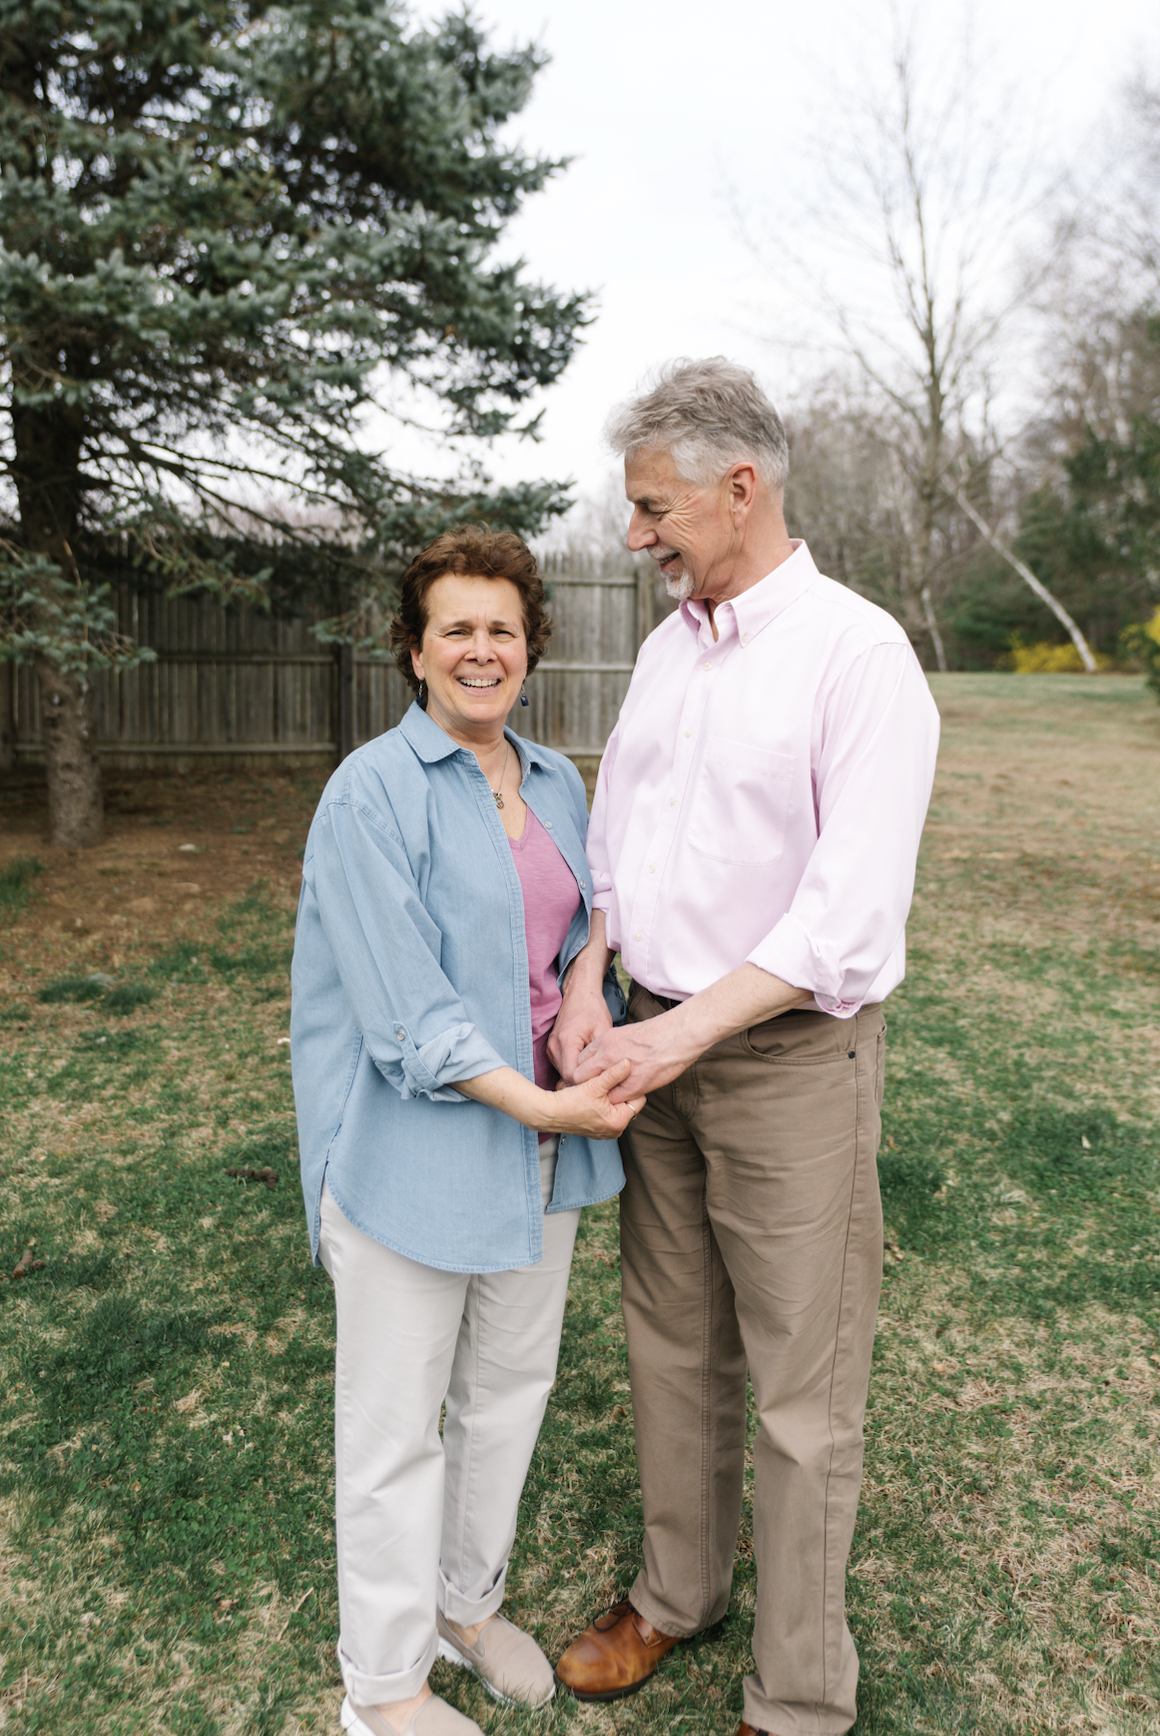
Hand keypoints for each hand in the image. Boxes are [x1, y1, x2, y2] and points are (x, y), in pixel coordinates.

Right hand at [547, 985, 612, 1084]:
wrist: (579, 993)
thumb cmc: (593, 1009)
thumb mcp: (603, 1030)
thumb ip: (602, 1055)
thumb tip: (607, 1077)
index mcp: (566, 1041)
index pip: (572, 1075)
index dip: (588, 1083)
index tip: (603, 1084)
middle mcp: (554, 1046)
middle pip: (566, 1077)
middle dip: (584, 1082)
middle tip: (603, 1083)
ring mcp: (550, 1048)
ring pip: (563, 1073)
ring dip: (579, 1076)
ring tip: (597, 1074)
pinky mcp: (552, 1048)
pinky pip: (562, 1066)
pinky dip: (575, 1069)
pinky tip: (589, 1067)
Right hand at [547, 1059, 644, 1138]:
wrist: (549, 1113)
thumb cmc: (569, 1102)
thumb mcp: (594, 1085)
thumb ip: (613, 1074)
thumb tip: (628, 1063)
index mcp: (618, 1122)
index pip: (638, 1099)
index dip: (631, 1085)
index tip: (624, 1075)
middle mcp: (615, 1130)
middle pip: (628, 1104)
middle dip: (621, 1090)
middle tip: (612, 1078)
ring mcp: (606, 1131)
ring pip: (617, 1107)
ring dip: (612, 1095)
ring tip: (603, 1084)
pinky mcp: (598, 1129)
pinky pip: (608, 1112)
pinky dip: (605, 1102)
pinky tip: (597, 1092)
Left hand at [573, 1018, 692, 1102]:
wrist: (677, 1035)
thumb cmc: (658, 1032)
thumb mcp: (626, 1033)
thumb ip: (612, 1045)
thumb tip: (608, 1055)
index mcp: (604, 1040)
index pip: (580, 1059)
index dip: (584, 1070)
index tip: (590, 1076)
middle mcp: (606, 1054)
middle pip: (581, 1075)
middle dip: (584, 1083)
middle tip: (593, 1089)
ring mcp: (618, 1070)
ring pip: (596, 1089)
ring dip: (600, 1094)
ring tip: (606, 1095)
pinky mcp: (633, 1085)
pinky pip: (615, 1098)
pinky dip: (617, 1101)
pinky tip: (623, 1098)